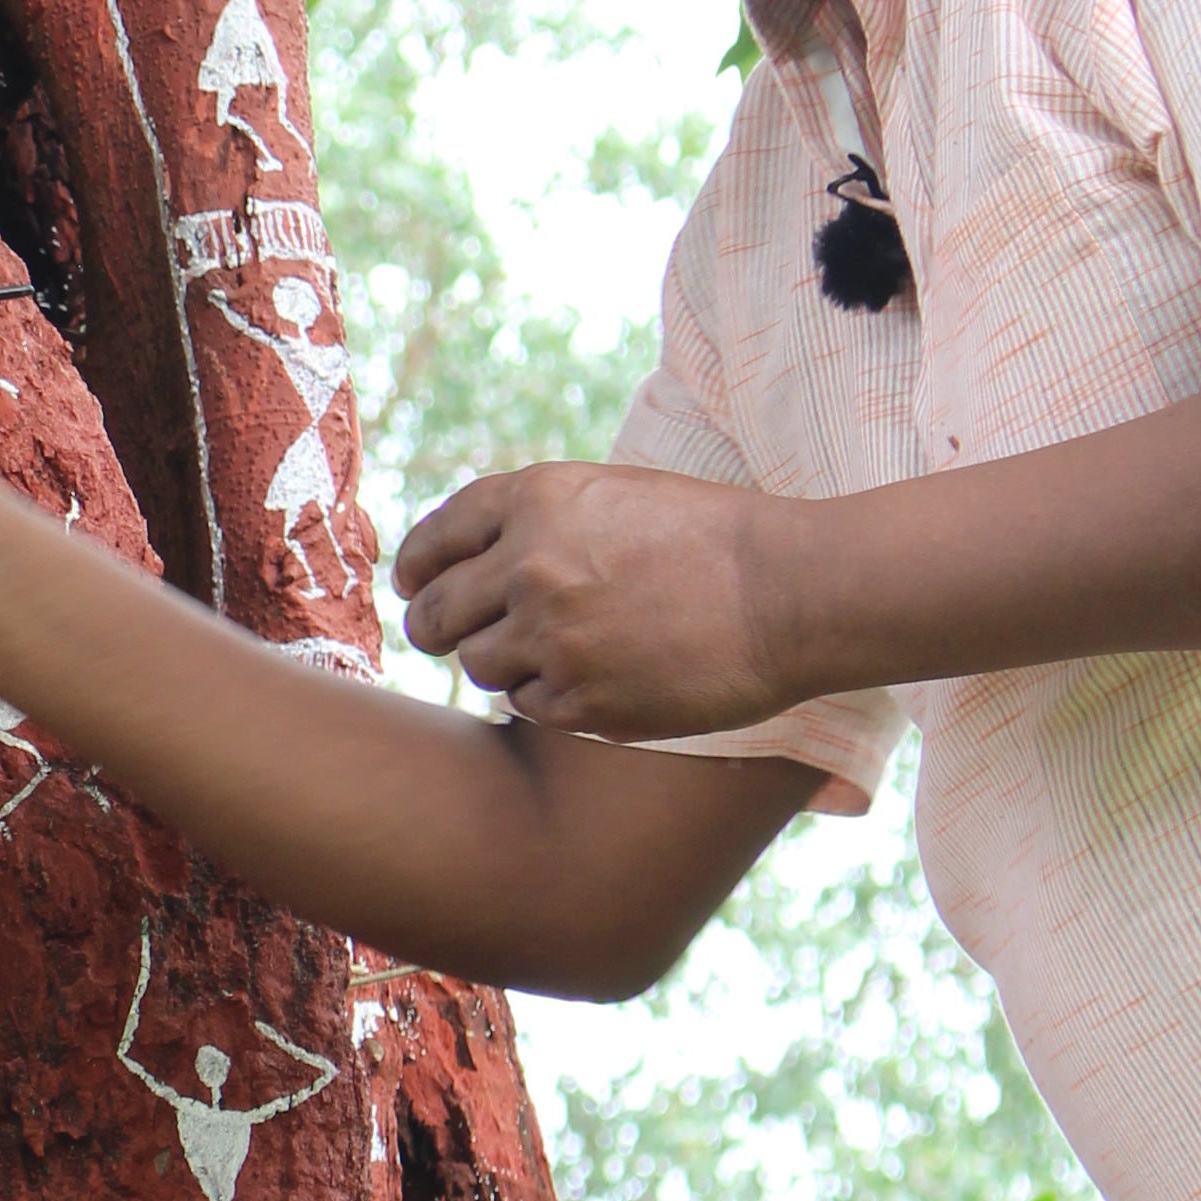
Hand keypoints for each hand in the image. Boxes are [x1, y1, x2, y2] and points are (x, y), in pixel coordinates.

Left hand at [391, 459, 783, 736]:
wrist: (788, 592)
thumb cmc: (711, 539)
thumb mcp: (613, 496)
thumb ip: (536, 522)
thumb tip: (463, 564)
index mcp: (537, 499)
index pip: (435, 537)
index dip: (416, 567)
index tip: (413, 585)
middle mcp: (530, 566)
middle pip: (435, 613)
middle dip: (437, 625)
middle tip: (451, 636)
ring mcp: (552, 638)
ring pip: (476, 665)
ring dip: (502, 661)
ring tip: (558, 650)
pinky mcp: (581, 700)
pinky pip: (526, 704)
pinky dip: (547, 695)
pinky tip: (595, 676)